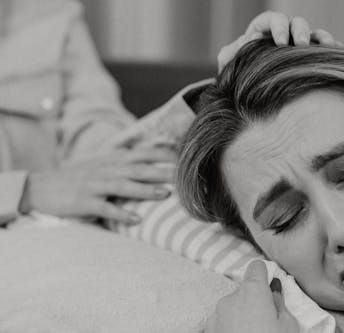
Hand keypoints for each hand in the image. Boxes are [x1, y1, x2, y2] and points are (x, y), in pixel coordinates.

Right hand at [19, 146, 176, 223]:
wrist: (42, 186)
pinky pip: (105, 208)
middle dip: (162, 172)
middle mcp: (107, 169)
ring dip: (145, 191)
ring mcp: (95, 185)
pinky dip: (121, 214)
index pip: (144, 153)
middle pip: (139, 169)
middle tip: (185, 177)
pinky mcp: (84, 201)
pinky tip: (137, 220)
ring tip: (165, 195)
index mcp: (113, 159)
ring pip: (124, 186)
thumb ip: (126, 160)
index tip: (185, 159)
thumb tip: (153, 156)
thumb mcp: (103, 162)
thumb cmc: (79, 176)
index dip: (165, 155)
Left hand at [204, 260, 298, 332]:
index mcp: (252, 291)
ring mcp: (216, 315)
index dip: (265, 274)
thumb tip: (273, 291)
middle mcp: (231, 297)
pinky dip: (230, 329)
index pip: (257, 267)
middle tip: (268, 322)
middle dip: (255, 301)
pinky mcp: (207, 330)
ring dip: (242, 316)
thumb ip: (280, 304)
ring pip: (232, 308)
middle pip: (245, 290)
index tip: (270, 286)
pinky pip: (223, 323)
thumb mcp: (288, 327)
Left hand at [217, 11, 342, 70]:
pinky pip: (325, 51)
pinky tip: (339, 54)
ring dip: (321, 37)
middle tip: (301, 45)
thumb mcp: (230, 65)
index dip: (277, 26)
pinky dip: (333, 50)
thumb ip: (229, 54)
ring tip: (326, 47)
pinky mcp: (311, 60)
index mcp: (263, 31)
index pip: (271, 20)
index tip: (279, 41)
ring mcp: (299, 48)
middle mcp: (284, 36)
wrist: (248, 94)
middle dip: (300, 31)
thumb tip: (243, 44)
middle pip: (295, 23)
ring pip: (314, 34)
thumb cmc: (238, 75)